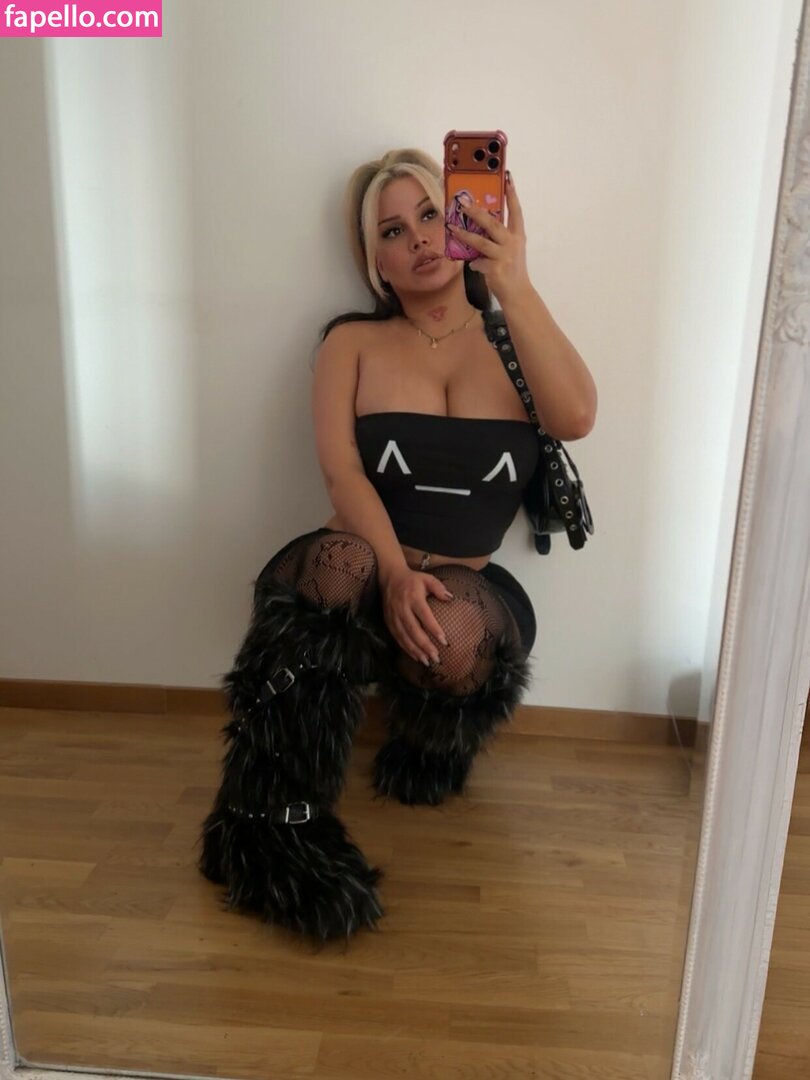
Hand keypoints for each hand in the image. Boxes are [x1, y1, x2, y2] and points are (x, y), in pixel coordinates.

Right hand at [379, 567, 452, 667]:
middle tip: (436, 657)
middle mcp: (402, 608)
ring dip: (415, 650)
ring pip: (404, 637)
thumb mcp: (427, 578)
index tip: (444, 641)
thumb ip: (439, 588)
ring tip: (427, 661)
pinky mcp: (389, 621)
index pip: (424, 616)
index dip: (433, 629)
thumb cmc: (412, 579)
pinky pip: (397, 638)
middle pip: (413, 630)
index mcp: (413, 597)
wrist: (389, 577)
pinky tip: (416, 656)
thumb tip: (450, 598)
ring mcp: (394, 616)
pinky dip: (406, 649)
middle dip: (425, 645)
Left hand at [447, 172, 531, 304]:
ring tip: (452, 228)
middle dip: (476, 211)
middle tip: (463, 202)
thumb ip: (497, 239)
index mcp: (518, 235)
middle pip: (492, 223)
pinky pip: (477, 262)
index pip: (516, 211)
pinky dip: (475, 264)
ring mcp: (504, 256)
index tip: (507, 177)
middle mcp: (512, 243)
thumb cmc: (512, 270)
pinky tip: (475, 267)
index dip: (512, 194)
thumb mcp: (509, 250)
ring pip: (480, 241)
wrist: (517, 293)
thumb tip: (477, 229)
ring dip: (465, 234)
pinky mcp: (495, 269)